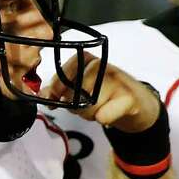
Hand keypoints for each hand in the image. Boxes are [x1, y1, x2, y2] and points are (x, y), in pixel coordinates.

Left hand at [43, 54, 161, 132]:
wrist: (138, 102)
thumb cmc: (105, 94)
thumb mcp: (81, 87)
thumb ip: (60, 90)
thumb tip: (41, 95)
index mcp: (88, 59)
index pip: (63, 73)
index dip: (55, 89)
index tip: (54, 99)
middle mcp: (102, 65)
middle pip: (74, 94)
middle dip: (76, 107)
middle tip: (87, 106)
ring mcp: (117, 80)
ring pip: (88, 107)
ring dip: (91, 115)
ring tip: (101, 108)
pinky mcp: (128, 97)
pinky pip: (104, 115)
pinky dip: (104, 119)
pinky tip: (110, 115)